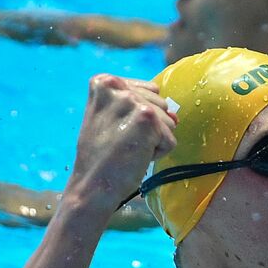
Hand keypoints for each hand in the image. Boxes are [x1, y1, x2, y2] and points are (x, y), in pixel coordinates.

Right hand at [68, 74, 176, 211]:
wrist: (92, 186)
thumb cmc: (101, 157)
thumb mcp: (111, 119)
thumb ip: (140, 107)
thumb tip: (175, 115)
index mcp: (104, 82)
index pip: (148, 92)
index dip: (137, 118)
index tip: (115, 131)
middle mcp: (116, 85)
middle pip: (160, 104)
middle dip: (148, 128)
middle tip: (121, 143)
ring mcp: (132, 100)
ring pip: (168, 121)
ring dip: (153, 141)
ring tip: (127, 149)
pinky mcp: (147, 119)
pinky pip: (170, 139)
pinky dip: (158, 153)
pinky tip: (134, 157)